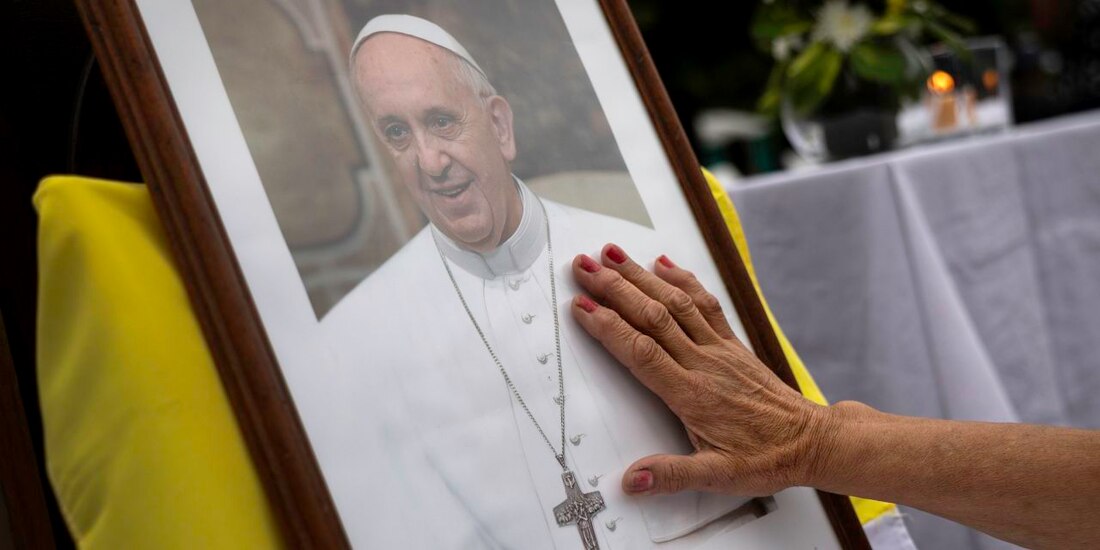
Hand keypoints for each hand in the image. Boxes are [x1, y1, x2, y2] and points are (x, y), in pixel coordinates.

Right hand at [570, 244, 830, 497]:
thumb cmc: (767, 458)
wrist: (811, 440)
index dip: (608, 326)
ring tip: (613, 255)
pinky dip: (682, 279)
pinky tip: (664, 264)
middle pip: (652, 316)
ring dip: (641, 275)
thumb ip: (672, 475)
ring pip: (675, 302)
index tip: (582, 307)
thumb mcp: (719, 477)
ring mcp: (718, 348)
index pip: (641, 352)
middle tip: (584, 267)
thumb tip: (633, 479)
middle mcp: (703, 363)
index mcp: (692, 394)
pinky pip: (704, 303)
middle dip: (615, 288)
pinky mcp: (731, 343)